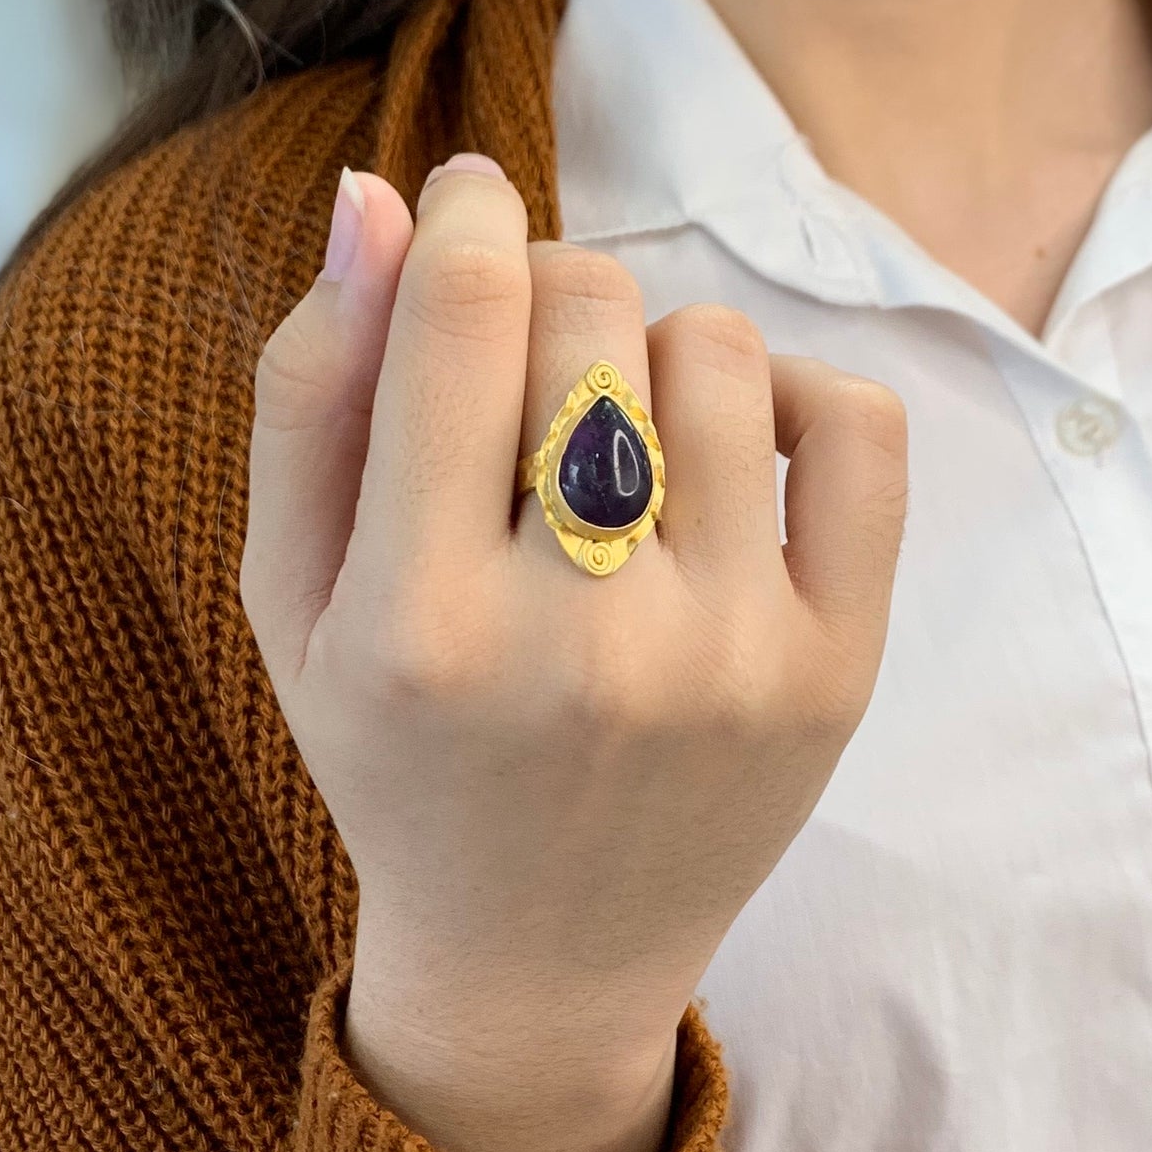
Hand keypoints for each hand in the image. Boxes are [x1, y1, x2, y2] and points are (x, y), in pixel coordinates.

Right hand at [241, 155, 907, 1151]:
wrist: (542, 947)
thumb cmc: (400, 757)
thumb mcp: (296, 598)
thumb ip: (312, 394)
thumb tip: (379, 203)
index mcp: (421, 624)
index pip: (465, 309)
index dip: (465, 211)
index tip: (467, 205)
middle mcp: (588, 645)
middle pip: (592, 309)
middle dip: (549, 295)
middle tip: (531, 368)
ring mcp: (733, 661)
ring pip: (717, 351)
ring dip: (654, 349)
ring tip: (618, 431)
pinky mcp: (839, 672)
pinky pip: (855, 427)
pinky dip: (794, 392)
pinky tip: (731, 449)